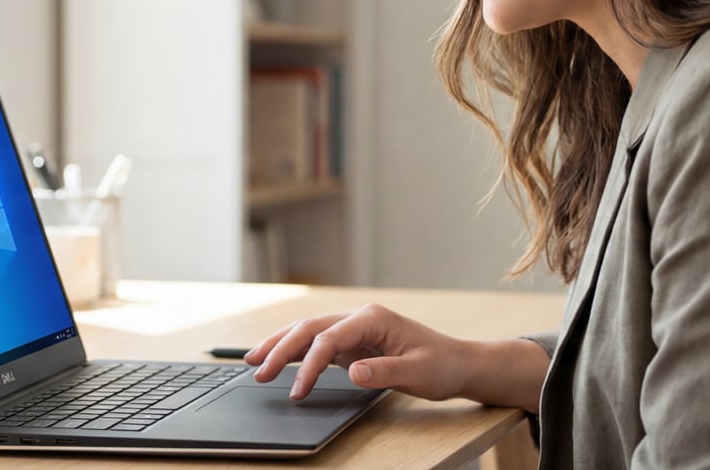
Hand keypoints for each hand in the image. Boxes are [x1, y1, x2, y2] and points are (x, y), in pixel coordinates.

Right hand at [244, 303, 473, 400]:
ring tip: (252, 361)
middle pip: (309, 328)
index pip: (329, 339)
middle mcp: (359, 318)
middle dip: (279, 348)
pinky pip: (316, 344)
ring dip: (279, 345)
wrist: (457, 363)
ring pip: (308, 332)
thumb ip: (384, 371)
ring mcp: (354, 329)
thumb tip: (351, 372)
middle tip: (256, 371)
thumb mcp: (417, 372)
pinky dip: (294, 352)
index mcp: (372, 319)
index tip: (297, 390)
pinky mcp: (352, 342)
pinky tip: (276, 360)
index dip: (308, 365)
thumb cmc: (441, 365)